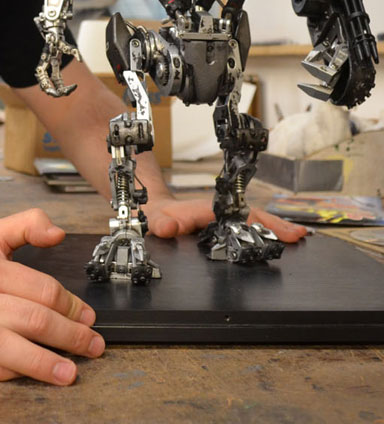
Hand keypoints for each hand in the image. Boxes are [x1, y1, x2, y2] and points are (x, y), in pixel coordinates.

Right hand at [0, 208, 103, 384]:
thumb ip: (27, 224)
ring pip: (6, 346)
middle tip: (92, 345)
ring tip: (69, 372)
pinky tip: (28, 376)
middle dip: (69, 335)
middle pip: (31, 318)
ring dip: (42, 362)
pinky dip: (6, 374)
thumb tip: (57, 233)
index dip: (71, 306)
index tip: (87, 318)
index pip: (41, 289)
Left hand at [143, 197, 306, 242]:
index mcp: (208, 210)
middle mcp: (219, 211)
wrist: (151, 212)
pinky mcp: (222, 226)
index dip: (262, 223)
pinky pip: (247, 228)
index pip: (240, 215)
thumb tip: (168, 228)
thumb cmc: (154, 217)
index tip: (283, 232)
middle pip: (253, 215)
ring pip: (253, 221)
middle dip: (277, 224)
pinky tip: (279, 242)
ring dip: (275, 228)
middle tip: (300, 235)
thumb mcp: (153, 220)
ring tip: (298, 237)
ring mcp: (222, 218)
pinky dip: (265, 233)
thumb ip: (160, 224)